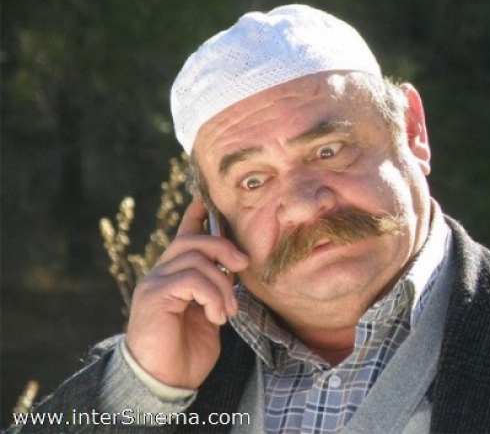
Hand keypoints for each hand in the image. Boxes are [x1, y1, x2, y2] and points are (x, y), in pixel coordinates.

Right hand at [125, 198, 247, 389]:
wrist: (167, 381)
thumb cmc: (188, 350)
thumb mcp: (209, 314)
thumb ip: (216, 288)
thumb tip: (234, 266)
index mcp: (174, 277)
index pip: (182, 237)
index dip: (195, 217)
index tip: (206, 199)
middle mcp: (160, 275)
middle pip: (190, 242)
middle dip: (222, 247)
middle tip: (244, 265)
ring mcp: (154, 284)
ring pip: (195, 261)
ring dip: (222, 285)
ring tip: (228, 311)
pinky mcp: (154, 297)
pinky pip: (191, 279)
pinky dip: (212, 295)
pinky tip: (216, 316)